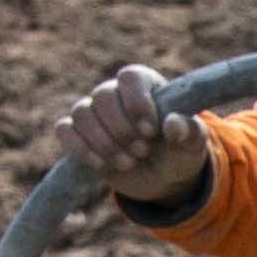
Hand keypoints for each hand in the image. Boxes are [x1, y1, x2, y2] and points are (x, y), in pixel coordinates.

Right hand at [60, 65, 206, 210]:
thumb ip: (190, 132)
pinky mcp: (78, 133)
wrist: (163, 179)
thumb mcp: (193, 145)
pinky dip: (79, 147)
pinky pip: (64, 130)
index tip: (151, 131)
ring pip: (81, 112)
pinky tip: (101, 165)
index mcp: (145, 85)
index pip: (130, 77)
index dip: (136, 102)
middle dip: (121, 129)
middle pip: (102, 96)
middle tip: (142, 151)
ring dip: (103, 142)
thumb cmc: (179, 153)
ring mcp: (93, 112)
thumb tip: (172, 123)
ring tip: (129, 163)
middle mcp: (115, 93)